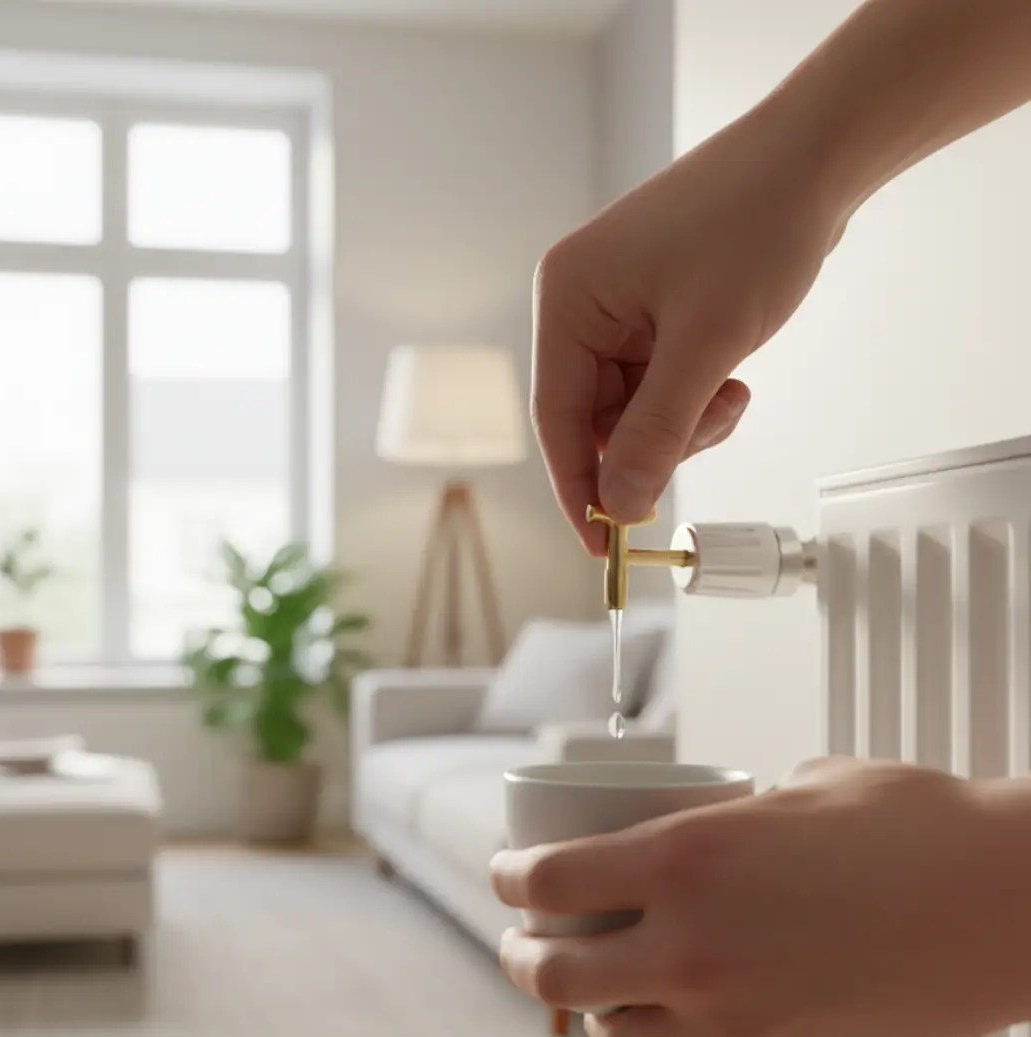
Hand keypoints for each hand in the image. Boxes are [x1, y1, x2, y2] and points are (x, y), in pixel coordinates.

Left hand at [491, 758, 1030, 1036]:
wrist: (1007, 906)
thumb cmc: (915, 831)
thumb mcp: (798, 788)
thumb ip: (734, 814)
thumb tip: (709, 821)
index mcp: (685, 858)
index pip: (546, 881)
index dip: (506, 878)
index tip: (505, 873)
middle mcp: (694, 944)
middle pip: (556, 972)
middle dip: (521, 956)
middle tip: (522, 942)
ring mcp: (734, 1012)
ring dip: (590, 1013)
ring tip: (596, 987)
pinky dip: (669, 1035)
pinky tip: (681, 1006)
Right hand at [532, 106, 842, 550]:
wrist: (818, 157)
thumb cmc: (756, 224)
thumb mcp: (706, 344)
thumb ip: (656, 432)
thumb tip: (621, 504)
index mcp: (567, 300)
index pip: (556, 418)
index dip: (579, 488)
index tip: (606, 543)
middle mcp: (582, 305)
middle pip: (593, 419)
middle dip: (650, 443)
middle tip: (704, 434)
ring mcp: (618, 309)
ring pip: (631, 410)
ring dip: (681, 421)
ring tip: (730, 390)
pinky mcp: (653, 313)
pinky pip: (658, 386)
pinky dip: (694, 399)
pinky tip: (731, 376)